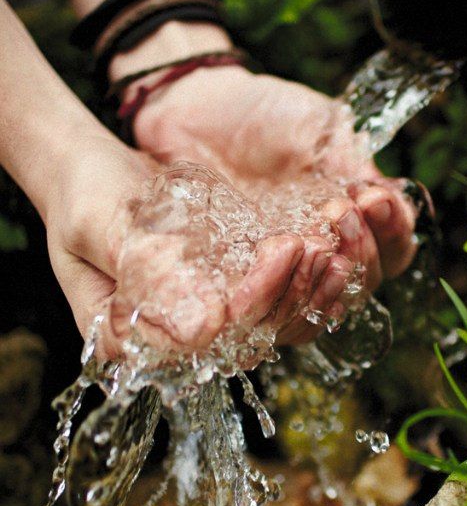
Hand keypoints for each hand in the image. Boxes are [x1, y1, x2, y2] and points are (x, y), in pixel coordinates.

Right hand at [45, 133, 342, 361]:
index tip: (285, 247)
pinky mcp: (236, 285)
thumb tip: (203, 330)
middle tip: (326, 240)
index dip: (259, 297)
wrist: (89, 167)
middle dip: (301, 288)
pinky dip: (318, 264)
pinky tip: (343, 230)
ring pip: (283, 317)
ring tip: (344, 233)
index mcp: (142, 338)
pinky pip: (287, 290)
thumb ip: (145, 272)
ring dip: (320, 281)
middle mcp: (184, 337)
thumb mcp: (102, 224)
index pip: (218, 337)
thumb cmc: (83, 193)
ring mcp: (214, 313)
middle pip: (261, 333)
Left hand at [126, 57, 420, 344]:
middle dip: (359, 255)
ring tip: (311, 241)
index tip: (374, 199)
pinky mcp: (229, 287)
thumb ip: (356, 168)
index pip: (390, 252)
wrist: (193, 107)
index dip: (392, 234)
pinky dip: (272, 291)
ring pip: (313, 313)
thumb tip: (390, 201)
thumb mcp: (320, 131)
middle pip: (358, 290)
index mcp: (350, 224)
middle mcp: (317, 259)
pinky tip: (277, 254)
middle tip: (340, 212)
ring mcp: (273, 277)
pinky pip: (257, 315)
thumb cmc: (262, 116)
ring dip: (321, 282)